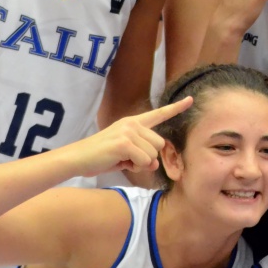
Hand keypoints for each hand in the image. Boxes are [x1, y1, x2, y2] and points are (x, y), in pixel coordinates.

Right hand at [63, 96, 192, 177]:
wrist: (77, 158)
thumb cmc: (101, 157)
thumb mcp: (126, 155)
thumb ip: (144, 156)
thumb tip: (154, 164)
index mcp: (133, 122)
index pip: (158, 114)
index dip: (176, 108)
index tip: (190, 100)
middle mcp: (132, 124)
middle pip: (160, 144)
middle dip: (148, 157)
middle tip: (128, 158)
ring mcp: (128, 132)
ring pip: (152, 154)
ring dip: (140, 164)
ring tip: (121, 160)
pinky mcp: (124, 143)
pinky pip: (143, 161)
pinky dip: (134, 168)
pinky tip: (119, 162)